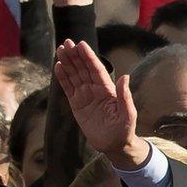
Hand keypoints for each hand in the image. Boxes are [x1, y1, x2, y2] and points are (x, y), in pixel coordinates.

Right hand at [54, 39, 146, 167]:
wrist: (114, 144)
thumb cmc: (124, 129)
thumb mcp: (128, 114)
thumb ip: (125, 96)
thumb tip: (125, 77)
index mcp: (108, 90)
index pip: (96, 70)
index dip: (89, 57)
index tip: (81, 45)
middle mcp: (96, 89)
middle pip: (83, 69)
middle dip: (76, 56)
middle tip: (67, 42)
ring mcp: (85, 96)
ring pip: (75, 76)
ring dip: (68, 63)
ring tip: (60, 49)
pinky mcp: (77, 104)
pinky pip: (68, 88)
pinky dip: (63, 78)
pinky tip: (58, 66)